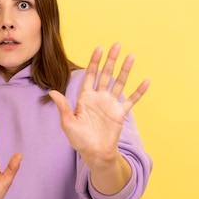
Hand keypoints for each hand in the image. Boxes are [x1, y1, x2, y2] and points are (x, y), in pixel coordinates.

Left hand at [49, 43, 149, 168]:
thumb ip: (63, 107)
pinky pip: (131, 100)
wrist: (94, 153)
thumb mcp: (68, 123)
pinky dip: (139, 92)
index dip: (94, 62)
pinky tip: (146, 81)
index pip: (90, 75)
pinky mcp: (120, 113)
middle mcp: (99, 98)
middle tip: (116, 45)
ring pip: (119, 83)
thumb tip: (52, 92)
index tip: (99, 48)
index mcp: (85, 98)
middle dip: (111, 60)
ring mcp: (110, 104)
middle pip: (106, 75)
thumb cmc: (79, 140)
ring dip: (125, 70)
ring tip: (131, 56)